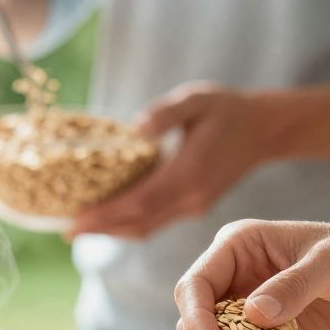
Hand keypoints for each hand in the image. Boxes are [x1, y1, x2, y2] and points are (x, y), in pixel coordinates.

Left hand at [65, 83, 261, 241]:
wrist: (264, 129)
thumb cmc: (228, 109)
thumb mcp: (198, 99)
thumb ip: (167, 112)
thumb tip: (137, 129)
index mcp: (189, 175)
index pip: (139, 203)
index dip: (105, 216)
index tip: (74, 223)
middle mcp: (191, 198)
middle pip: (138, 223)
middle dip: (101, 228)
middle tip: (66, 231)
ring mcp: (194, 206)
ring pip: (147, 227)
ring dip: (114, 229)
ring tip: (82, 226)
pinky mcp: (194, 205)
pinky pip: (157, 220)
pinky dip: (130, 222)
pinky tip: (112, 215)